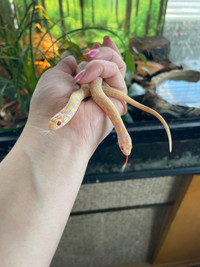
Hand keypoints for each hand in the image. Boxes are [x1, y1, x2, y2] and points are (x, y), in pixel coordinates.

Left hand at [27, 36, 126, 153]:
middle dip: (102, 52)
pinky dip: (100, 68)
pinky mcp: (118, 99)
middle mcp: (100, 91)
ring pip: (116, 65)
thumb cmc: (49, 104)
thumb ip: (67, 67)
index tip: (102, 40)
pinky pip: (116, 72)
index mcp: (85, 86)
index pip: (101, 66)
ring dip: (98, 60)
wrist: (57, 127)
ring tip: (81, 75)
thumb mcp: (55, 77)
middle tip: (88, 53)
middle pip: (112, 63)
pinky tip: (84, 80)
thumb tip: (73, 59)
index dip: (104, 52)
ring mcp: (109, 95)